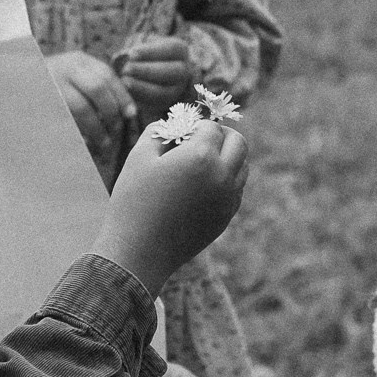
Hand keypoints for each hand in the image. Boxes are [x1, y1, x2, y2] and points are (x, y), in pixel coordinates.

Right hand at [46, 51, 132, 166]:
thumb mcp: (76, 75)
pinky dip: (77, 133)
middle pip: (97, 89)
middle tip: (116, 131)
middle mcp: (65, 68)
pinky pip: (64, 121)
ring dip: (96, 127)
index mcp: (78, 61)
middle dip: (111, 112)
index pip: (107, 76)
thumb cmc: (53, 82)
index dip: (122, 96)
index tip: (131, 115)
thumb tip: (129, 112)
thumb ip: (98, 86)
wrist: (15, 81)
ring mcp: (51, 85)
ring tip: (103, 143)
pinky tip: (84, 142)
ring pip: (81, 107)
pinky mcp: (42, 103)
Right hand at [94, 119, 248, 294]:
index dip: (195, 125)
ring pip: (242, 166)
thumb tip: (170, 123)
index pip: (211, 127)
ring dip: (228, 157)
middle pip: (238, 143)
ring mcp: (228, 199)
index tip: (181, 131)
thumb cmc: (133, 202)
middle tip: (201, 139)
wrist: (139, 253)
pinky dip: (226, 179)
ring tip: (201, 161)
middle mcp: (222, 176)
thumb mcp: (139, 157)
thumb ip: (157, 132)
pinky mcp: (226, 218)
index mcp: (201, 156)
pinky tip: (202, 184)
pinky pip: (236, 189)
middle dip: (222, 135)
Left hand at [115, 36, 193, 117]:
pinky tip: (126, 95)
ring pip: (165, 93)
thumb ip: (135, 50)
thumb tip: (121, 58)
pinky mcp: (167, 105)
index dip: (151, 52)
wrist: (150, 72)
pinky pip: (156, 106)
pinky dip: (141, 101)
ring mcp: (178, 90)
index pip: (171, 49)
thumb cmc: (144, 55)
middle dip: (147, 71)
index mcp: (180, 51)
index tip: (131, 54)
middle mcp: (184, 71)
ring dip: (143, 89)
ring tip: (124, 82)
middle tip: (126, 69)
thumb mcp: (142, 46)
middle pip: (172, 72)